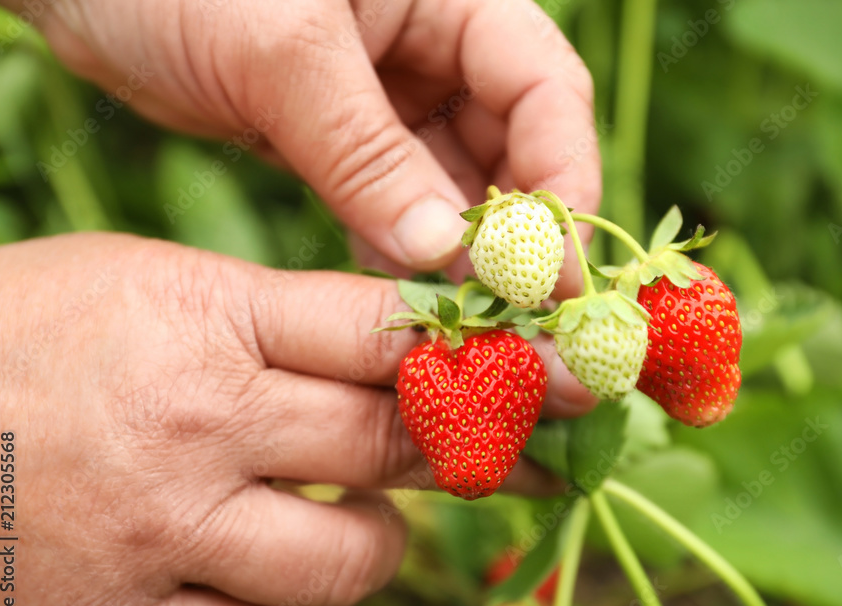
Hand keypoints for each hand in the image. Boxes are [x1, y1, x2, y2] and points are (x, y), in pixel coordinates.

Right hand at [0, 233, 592, 605]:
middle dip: (476, 451)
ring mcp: (165, 532)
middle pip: (393, 444)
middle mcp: (201, 427)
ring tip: (336, 513)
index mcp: (210, 320)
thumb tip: (407, 355)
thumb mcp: (159, 285)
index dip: (497, 354)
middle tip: (521, 454)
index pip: (388, 334)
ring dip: (374, 542)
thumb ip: (284, 318)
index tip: (573, 373)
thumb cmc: (36, 330)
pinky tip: (255, 572)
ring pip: (350, 562)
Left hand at [19, 0, 599, 287]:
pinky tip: (401, 299)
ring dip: (460, 255)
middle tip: (512, 321)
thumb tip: (441, 252)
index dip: (561, 181)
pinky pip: (395, 203)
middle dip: (514, 235)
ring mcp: (390, 96)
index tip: (549, 272)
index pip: (545, 91)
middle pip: (513, 149)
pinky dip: (401, 250)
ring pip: (455, 185)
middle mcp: (434, 46)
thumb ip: (365, 153)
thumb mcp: (280, 54)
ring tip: (460, 323)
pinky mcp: (343, 138)